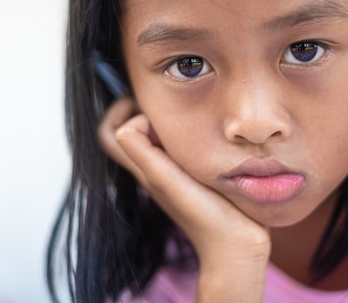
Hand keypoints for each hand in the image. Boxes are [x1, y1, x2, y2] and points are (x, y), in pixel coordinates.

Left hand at [98, 97, 269, 301]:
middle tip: (167, 98)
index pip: (112, 133)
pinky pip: (179, 149)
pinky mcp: (195, 180)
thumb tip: (130, 123)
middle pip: (131, 132)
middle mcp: (154, 170)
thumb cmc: (205, 216)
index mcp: (144, 168)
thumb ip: (143, 152)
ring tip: (188, 111)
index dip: (121, 111)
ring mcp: (174, 176)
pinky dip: (186, 134)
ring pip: (156, 138)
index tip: (145, 99)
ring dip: (166, 120)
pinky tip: (207, 133)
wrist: (235, 248)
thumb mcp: (166, 180)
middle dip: (142, 108)